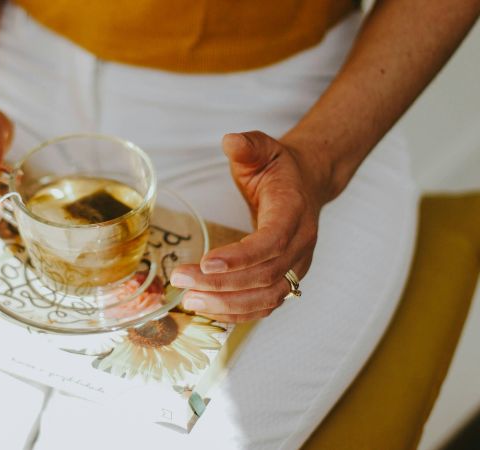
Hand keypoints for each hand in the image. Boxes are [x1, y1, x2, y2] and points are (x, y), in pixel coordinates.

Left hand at [170, 131, 330, 322]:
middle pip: (264, 275)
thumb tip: (230, 140)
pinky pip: (265, 305)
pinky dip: (238, 313)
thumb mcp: (263, 148)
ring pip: (267, 297)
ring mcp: (297, 266)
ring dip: (227, 304)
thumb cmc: (280, 168)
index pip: (271, 241)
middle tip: (182, 281)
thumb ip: (248, 145)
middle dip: (221, 283)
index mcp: (294, 211)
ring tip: (189, 300)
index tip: (205, 262)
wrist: (307, 184)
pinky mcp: (287, 279)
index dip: (240, 257)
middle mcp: (301, 244)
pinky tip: (207, 308)